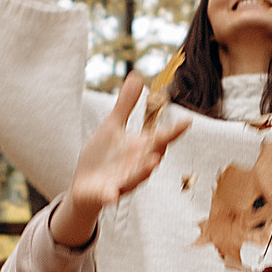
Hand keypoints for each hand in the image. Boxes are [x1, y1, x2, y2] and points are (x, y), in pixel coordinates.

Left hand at [54, 72, 191, 240]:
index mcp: (140, 147)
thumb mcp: (112, 125)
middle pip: (152, 158)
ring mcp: (123, 181)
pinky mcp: (106, 193)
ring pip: (136, 178)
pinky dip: (111, 195)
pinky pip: (110, 195)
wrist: (84, 185)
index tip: (187, 121)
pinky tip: (111, 196)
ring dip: (143, 172)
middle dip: (158, 151)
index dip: (174, 131)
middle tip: (165, 142)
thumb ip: (125, 104)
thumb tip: (137, 75)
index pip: (161, 138)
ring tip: (152, 164)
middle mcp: (136, 165)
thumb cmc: (102, 155)